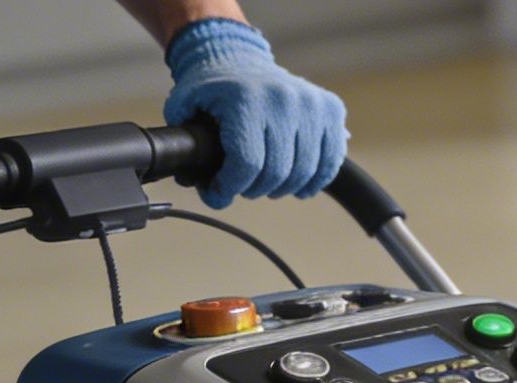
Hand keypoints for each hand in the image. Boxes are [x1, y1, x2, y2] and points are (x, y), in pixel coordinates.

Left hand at [163, 20, 346, 207]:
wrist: (236, 56)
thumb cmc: (211, 87)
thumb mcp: (184, 106)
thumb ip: (186, 144)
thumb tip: (204, 186)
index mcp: (245, 98)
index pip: (247, 163)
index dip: (232, 186)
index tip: (221, 192)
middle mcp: (283, 99)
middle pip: (278, 171)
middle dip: (255, 188)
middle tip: (243, 187)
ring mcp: (311, 103)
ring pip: (305, 171)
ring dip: (283, 187)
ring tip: (267, 184)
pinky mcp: (331, 109)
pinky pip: (332, 160)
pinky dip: (316, 180)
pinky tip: (299, 186)